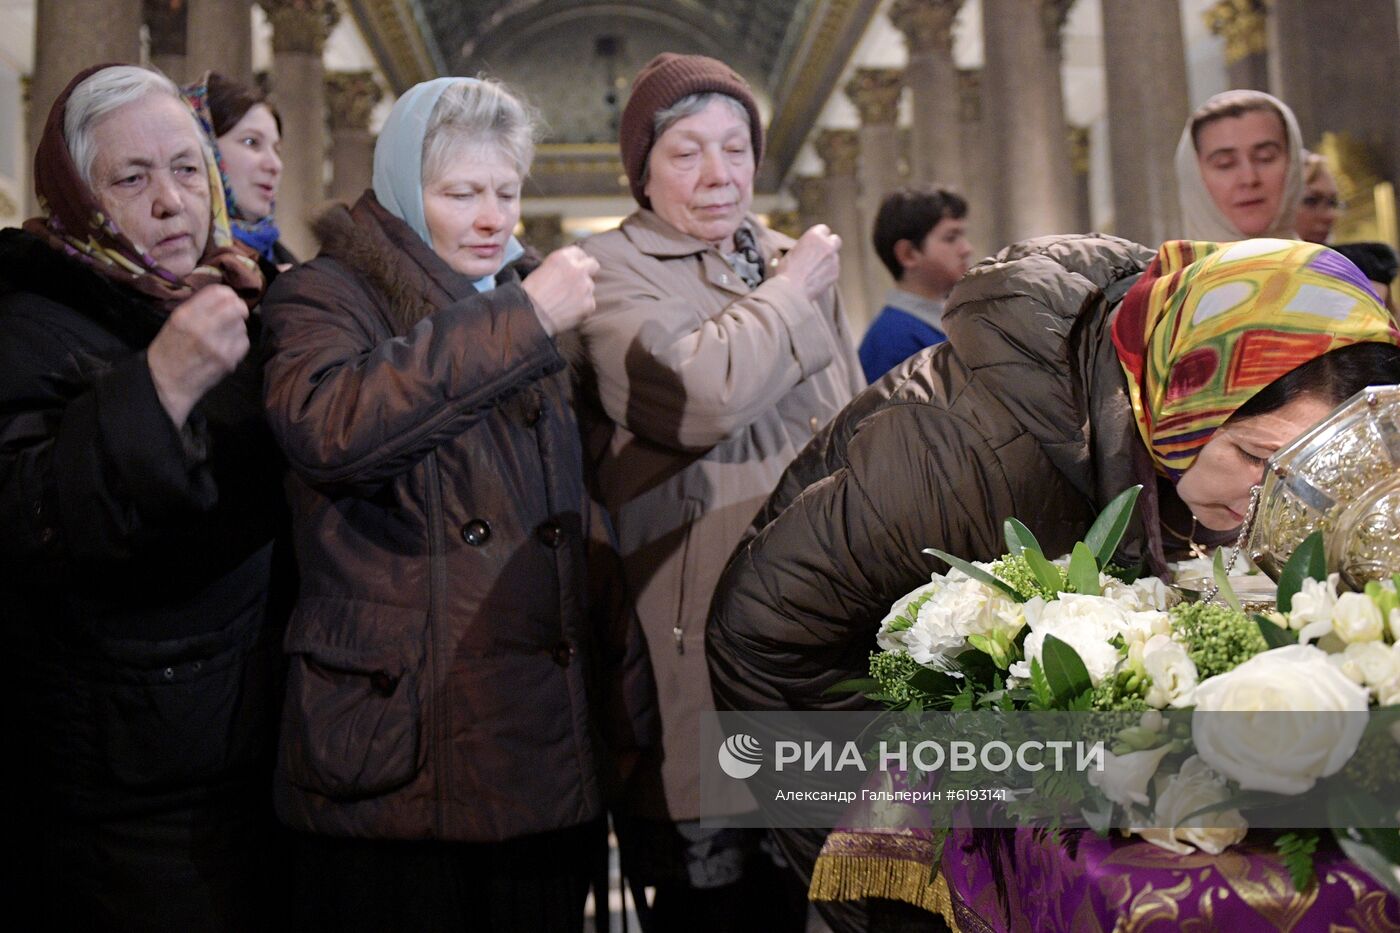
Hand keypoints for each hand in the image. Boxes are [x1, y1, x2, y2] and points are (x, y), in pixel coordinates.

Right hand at [146, 285, 249, 427]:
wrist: (166, 383)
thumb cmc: (169, 349)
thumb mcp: (175, 321)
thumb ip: (198, 307)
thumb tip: (224, 295)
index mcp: (186, 315)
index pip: (220, 293)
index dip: (227, 294)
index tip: (227, 299)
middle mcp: (203, 328)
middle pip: (236, 307)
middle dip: (237, 308)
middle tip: (233, 313)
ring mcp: (218, 346)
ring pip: (242, 325)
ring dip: (237, 325)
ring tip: (225, 332)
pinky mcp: (228, 361)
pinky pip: (244, 342)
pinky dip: (238, 341)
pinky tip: (227, 345)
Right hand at [523, 246, 599, 335]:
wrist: (531, 317)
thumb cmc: (530, 295)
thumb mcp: (541, 270)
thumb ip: (560, 266)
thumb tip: (569, 269)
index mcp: (563, 258)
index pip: (579, 253)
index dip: (576, 261)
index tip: (575, 266)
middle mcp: (577, 270)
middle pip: (593, 265)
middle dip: (587, 271)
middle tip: (577, 281)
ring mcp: (585, 288)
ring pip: (590, 287)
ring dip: (582, 292)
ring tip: (565, 301)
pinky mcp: (589, 305)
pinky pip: (589, 304)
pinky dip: (581, 308)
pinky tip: (568, 311)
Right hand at [774, 224, 841, 301]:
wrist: (792, 291)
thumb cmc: (786, 272)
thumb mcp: (789, 254)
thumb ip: (802, 248)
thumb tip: (802, 250)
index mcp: (814, 236)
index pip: (823, 229)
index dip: (819, 236)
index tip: (816, 242)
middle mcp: (827, 245)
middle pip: (835, 240)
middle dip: (830, 245)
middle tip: (822, 252)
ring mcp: (833, 259)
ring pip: (834, 257)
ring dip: (828, 261)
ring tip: (813, 272)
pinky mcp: (835, 273)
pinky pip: (833, 270)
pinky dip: (827, 274)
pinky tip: (816, 280)